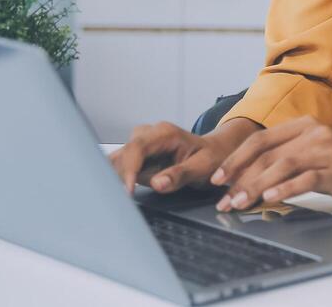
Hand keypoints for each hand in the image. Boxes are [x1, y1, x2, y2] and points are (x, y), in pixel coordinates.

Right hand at [108, 118, 259, 193]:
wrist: (213, 152)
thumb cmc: (210, 157)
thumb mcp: (202, 167)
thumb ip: (180, 175)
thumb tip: (157, 183)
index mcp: (165, 133)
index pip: (137, 148)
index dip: (129, 170)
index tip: (128, 191)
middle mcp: (149, 134)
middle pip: (123, 155)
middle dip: (125, 177)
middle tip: (131, 198)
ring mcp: (140, 143)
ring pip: (118, 161)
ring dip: (121, 179)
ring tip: (131, 195)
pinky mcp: (136, 154)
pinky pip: (121, 166)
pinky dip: (121, 178)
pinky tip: (127, 190)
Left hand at [211, 116, 331, 212]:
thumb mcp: (313, 157)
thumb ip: (286, 161)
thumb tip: (245, 182)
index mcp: (304, 126)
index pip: (260, 139)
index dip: (235, 159)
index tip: (217, 179)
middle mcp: (315, 133)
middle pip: (267, 154)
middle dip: (240, 178)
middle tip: (224, 200)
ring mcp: (328, 151)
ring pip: (283, 164)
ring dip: (256, 185)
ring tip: (239, 202)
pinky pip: (307, 178)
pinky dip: (286, 188)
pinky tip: (270, 198)